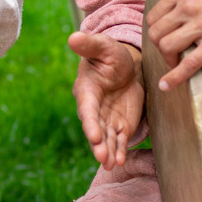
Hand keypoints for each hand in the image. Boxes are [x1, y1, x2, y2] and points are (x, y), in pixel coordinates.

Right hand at [70, 30, 143, 169]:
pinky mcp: (120, 125)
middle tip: (102, 157)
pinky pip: (118, 141)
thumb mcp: (104, 46)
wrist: (128, 65)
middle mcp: (94, 109)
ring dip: (108, 151)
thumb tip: (73, 37)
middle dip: (98, 143)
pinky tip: (120, 161)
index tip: (93, 135)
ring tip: (112, 164)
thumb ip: (90, 44)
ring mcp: (107, 119)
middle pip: (95, 128)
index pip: (88, 109)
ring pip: (106, 138)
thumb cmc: (112, 54)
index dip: (90, 123)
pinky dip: (119, 151)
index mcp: (87, 90)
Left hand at [143, 0, 201, 91]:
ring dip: (167, 60)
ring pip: (168, 47)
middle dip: (160, 45)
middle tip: (170, 52)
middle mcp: (190, 6)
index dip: (157, 28)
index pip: (155, 15)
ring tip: (174, 64)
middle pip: (157, 33)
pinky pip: (189, 64)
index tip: (165, 35)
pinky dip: (174, 77)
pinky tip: (165, 86)